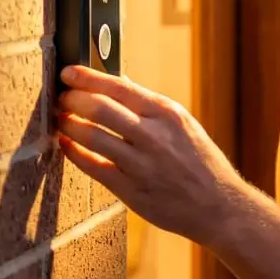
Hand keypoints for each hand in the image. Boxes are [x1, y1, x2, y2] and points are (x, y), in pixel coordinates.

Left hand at [55, 64, 243, 248]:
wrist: (218, 206)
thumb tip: (118, 83)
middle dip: (72, 99)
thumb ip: (150, 107)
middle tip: (61, 97)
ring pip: (92, 136)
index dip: (87, 77)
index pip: (119, 86)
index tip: (68, 72)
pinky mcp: (131, 190)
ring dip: (68, 124)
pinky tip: (67, 145)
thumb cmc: (200, 162)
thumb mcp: (183, 125)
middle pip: (100, 108)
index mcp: (167, 114)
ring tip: (61, 120)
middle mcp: (154, 136)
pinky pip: (93, 166)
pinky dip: (74, 153)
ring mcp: (141, 164)